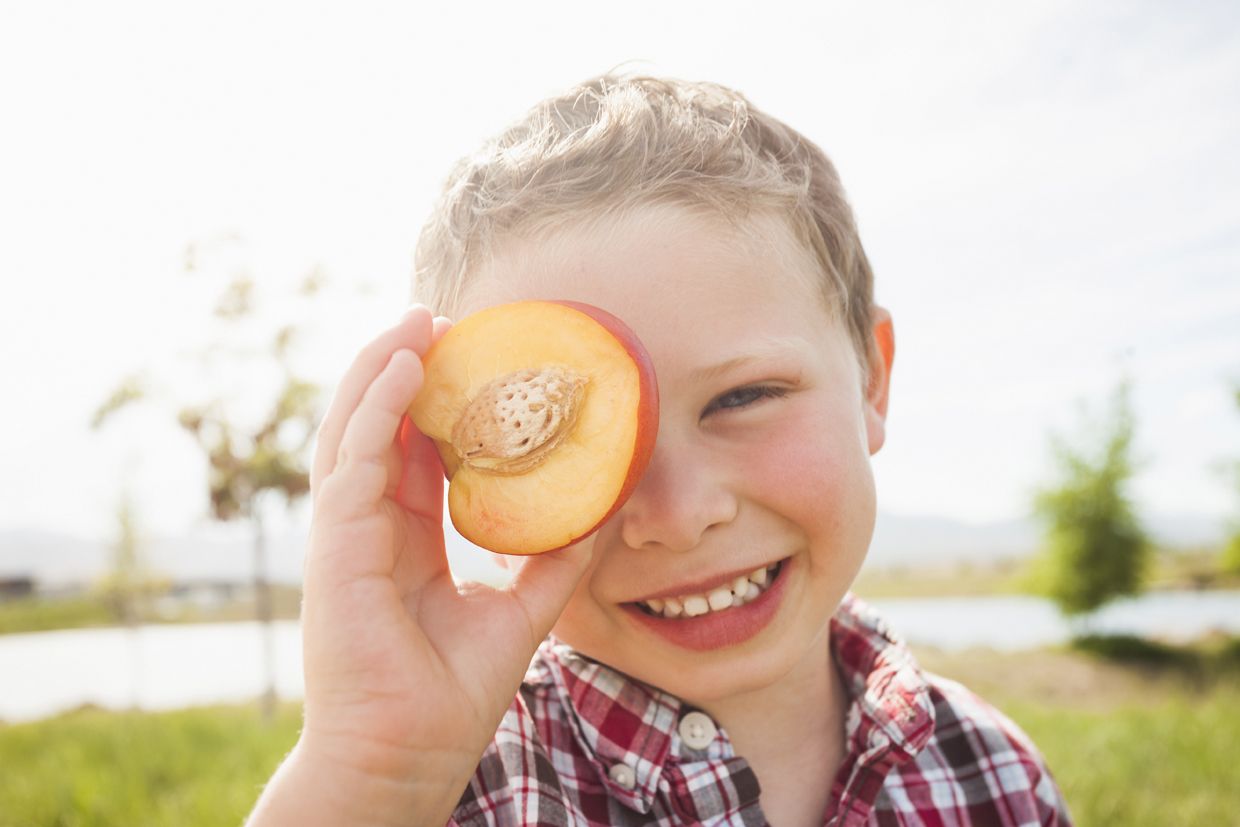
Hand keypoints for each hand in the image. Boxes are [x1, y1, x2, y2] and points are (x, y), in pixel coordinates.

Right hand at [250, 306, 593, 825]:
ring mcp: (346, 534)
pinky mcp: (336, 546)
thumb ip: (554, 560)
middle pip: (379, 428)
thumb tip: (605, 509)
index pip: (413, 452)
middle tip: (442, 320)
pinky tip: (408, 367)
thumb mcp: (520, 612)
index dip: (437, 402)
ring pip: (354, 430)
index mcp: (404, 540)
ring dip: (382, 369)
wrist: (407, 759)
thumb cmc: (449, 696)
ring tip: (418, 319)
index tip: (471, 357)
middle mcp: (369, 528)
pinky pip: (353, 460)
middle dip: (405, 370)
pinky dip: (376, 409)